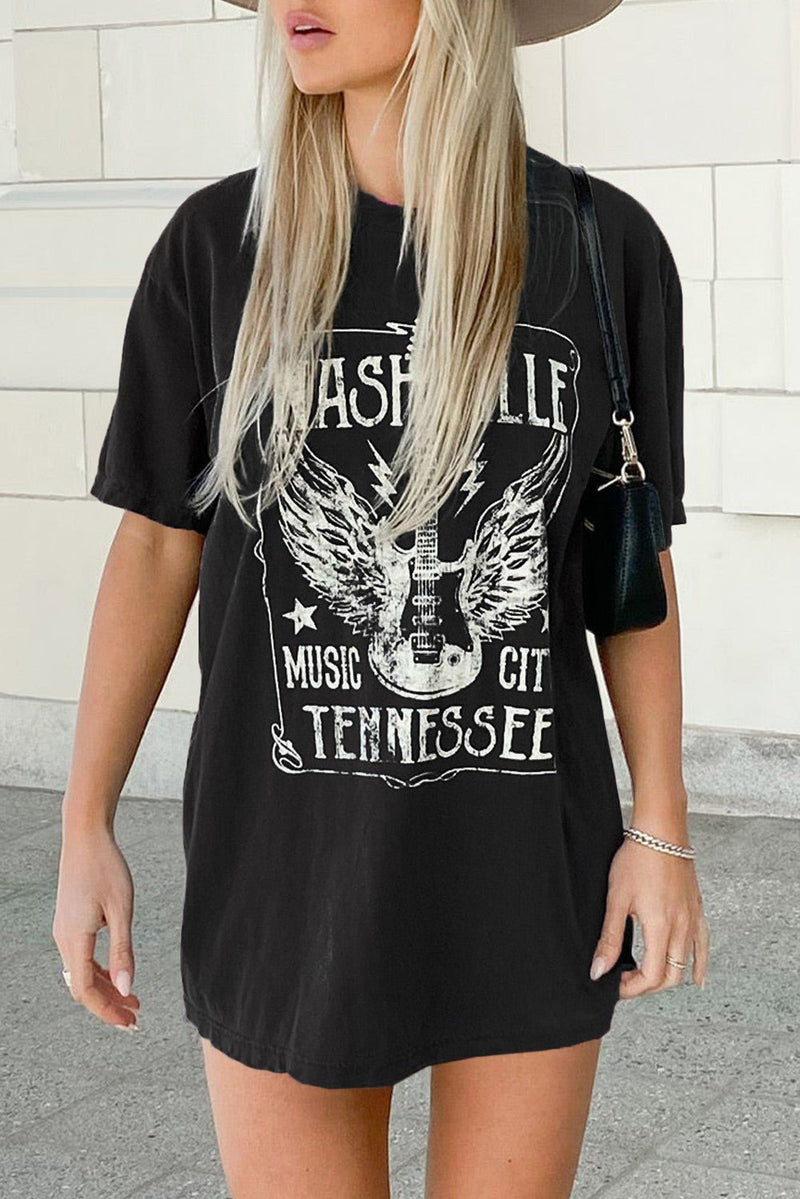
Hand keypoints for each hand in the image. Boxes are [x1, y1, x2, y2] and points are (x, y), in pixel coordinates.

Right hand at [52, 825, 139, 1029]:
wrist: (85, 837)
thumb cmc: (106, 867)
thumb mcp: (121, 909)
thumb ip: (123, 951)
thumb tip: (127, 988)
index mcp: (74, 938)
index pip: (85, 990)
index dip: (107, 1010)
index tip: (130, 1021)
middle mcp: (63, 939)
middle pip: (82, 986)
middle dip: (108, 1004)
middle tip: (135, 1018)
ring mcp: (64, 931)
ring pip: (82, 973)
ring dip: (106, 988)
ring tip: (133, 1000)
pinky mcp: (70, 922)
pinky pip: (82, 957)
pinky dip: (100, 971)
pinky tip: (118, 973)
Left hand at [589, 836, 709, 996]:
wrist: (661, 831)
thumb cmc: (637, 858)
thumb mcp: (617, 899)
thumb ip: (610, 938)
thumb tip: (599, 970)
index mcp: (661, 927)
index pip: (652, 976)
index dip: (633, 988)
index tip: (616, 986)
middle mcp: (682, 927)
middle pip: (671, 976)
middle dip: (648, 987)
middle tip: (627, 983)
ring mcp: (693, 919)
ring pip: (686, 964)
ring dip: (668, 977)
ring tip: (648, 978)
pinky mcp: (697, 909)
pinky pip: (703, 945)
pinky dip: (699, 965)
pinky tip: (697, 978)